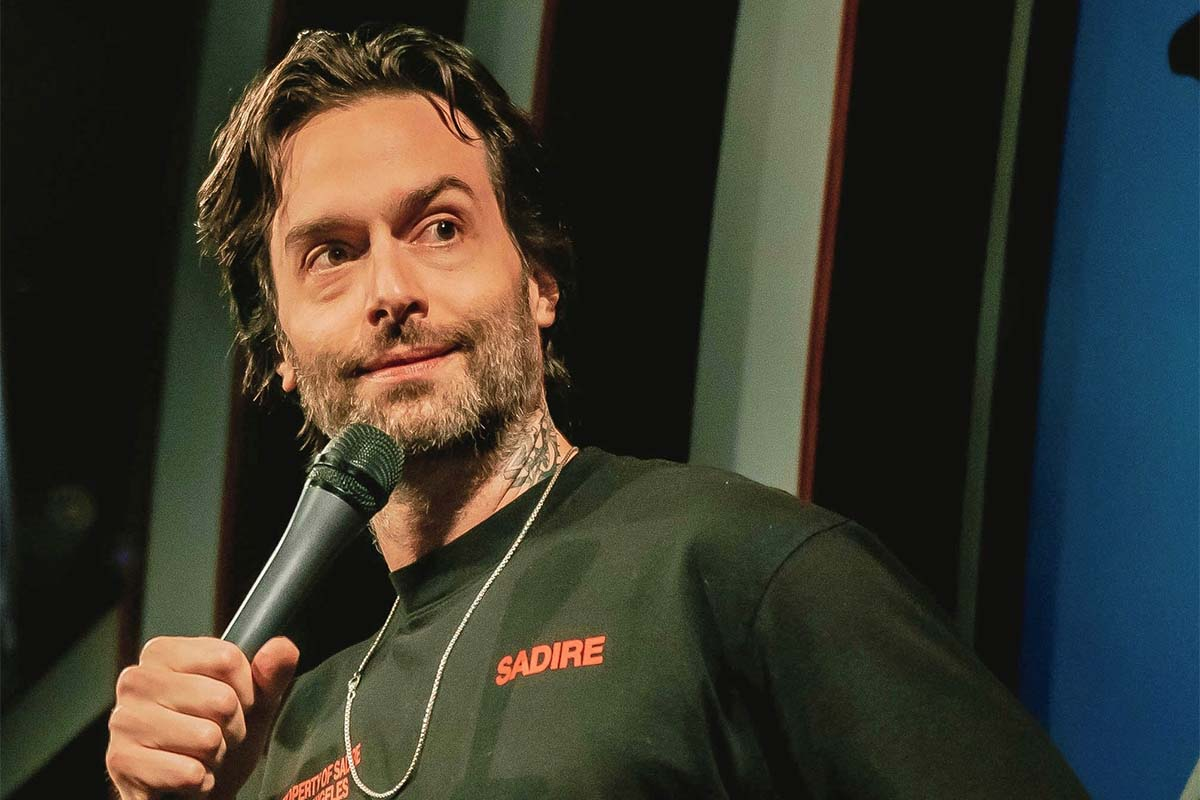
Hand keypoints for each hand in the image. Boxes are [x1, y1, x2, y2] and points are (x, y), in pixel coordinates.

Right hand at [106, 635, 298, 798]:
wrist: (195, 788)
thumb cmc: (221, 735)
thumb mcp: (255, 701)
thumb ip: (273, 672)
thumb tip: (280, 648)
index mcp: (163, 653)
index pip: (228, 658)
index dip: (247, 690)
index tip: (236, 704)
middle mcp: (136, 680)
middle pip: (221, 699)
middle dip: (233, 728)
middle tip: (215, 736)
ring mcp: (123, 721)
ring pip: (206, 738)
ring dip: (216, 756)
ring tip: (199, 755)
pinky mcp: (121, 761)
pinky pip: (189, 773)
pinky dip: (200, 782)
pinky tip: (186, 778)